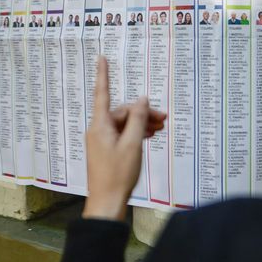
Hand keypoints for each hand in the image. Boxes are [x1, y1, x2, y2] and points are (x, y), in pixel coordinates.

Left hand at [82, 55, 165, 220]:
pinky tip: (149, 136)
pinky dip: (136, 133)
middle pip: (122, 112)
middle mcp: (98, 130)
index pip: (103, 94)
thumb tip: (140, 98)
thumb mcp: (132, 144)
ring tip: (160, 127)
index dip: (103, 75)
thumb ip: (137, 119)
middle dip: (142, 112)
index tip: (101, 58)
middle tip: (163, 118)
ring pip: (124, 124)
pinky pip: (122, 134)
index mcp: (100, 126)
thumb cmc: (118, 174)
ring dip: (141, 123)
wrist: (107, 203)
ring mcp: (101, 141)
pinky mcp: (106, 151)